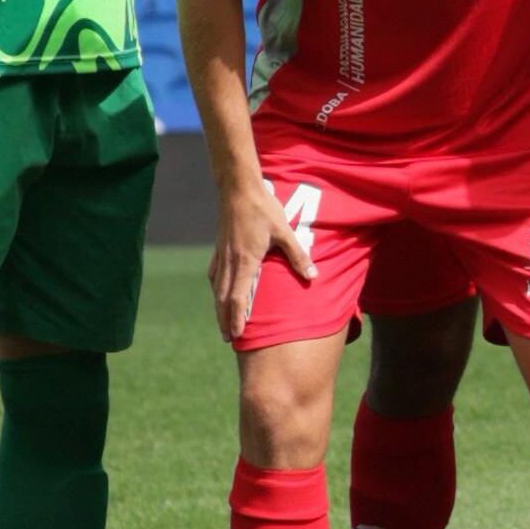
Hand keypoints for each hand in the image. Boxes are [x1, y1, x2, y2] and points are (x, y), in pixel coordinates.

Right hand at [210, 171, 313, 343]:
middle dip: (225, 320)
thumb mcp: (285, 232)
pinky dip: (218, 289)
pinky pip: (216, 275)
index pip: (239, 297)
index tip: (237, 335)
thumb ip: (298, 256)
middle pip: (224, 298)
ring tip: (223, 323)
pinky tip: (220, 293)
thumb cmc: (264, 209)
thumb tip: (313, 276)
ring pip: (218, 288)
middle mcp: (230, 262)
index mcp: (246, 261)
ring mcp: (222, 255)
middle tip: (228, 339)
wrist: (238, 189)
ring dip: (220, 308)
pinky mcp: (220, 248)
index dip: (237, 318)